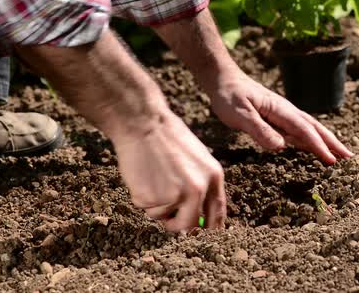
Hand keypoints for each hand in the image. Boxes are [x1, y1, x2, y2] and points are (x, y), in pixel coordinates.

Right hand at [112, 110, 226, 231]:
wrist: (143, 123)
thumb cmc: (169, 138)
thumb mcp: (199, 158)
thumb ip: (202, 184)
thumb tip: (199, 216)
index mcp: (214, 177)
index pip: (217, 213)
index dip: (210, 228)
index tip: (203, 234)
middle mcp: (198, 189)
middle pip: (189, 225)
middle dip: (177, 226)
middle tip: (168, 219)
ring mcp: (175, 195)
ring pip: (163, 217)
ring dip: (155, 206)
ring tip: (152, 178)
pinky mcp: (152, 198)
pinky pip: (146, 209)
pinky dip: (141, 197)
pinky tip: (143, 175)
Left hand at [207, 69, 353, 164]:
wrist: (224, 80)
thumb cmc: (229, 96)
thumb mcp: (240, 114)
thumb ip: (259, 130)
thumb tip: (281, 147)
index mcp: (281, 110)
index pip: (304, 130)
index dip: (319, 146)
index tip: (332, 160)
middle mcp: (287, 112)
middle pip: (315, 129)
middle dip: (333, 144)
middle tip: (350, 159)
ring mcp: (284, 115)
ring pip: (311, 130)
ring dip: (327, 143)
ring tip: (342, 156)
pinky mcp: (278, 119)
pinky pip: (300, 132)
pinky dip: (313, 141)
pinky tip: (317, 150)